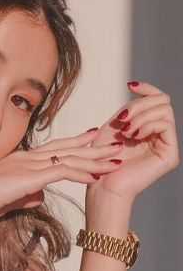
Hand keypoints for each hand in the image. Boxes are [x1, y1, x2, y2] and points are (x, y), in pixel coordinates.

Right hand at [0, 130, 121, 222]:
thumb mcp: (8, 199)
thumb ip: (26, 195)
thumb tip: (40, 197)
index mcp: (20, 161)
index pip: (53, 149)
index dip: (75, 143)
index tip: (92, 138)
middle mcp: (27, 157)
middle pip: (67, 148)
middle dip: (93, 146)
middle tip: (115, 140)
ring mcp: (29, 165)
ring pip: (70, 159)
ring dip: (96, 160)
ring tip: (117, 159)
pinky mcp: (30, 176)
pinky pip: (63, 172)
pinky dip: (82, 174)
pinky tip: (98, 176)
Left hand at [87, 81, 179, 201]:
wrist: (101, 185)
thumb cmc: (101, 160)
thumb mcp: (113, 127)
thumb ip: (129, 109)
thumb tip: (137, 89)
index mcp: (148, 128)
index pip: (157, 99)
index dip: (147, 88)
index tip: (130, 85)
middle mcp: (161, 136)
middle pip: (162, 101)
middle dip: (140, 105)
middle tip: (122, 120)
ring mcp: (167, 145)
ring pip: (165, 110)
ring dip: (141, 116)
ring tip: (126, 131)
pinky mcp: (170, 154)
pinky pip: (166, 124)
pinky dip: (148, 124)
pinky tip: (133, 136)